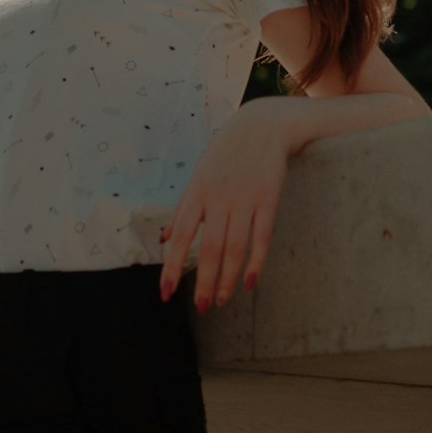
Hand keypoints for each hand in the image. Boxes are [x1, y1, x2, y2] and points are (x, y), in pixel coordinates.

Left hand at [159, 97, 291, 313]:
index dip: (171, 267)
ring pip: (234, 248)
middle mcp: (219, 198)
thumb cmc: (226, 152)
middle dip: (203, 282)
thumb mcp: (199, 174)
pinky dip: (256, 262)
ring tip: (220, 301)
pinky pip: (261, 237)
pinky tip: (250, 283)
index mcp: (198, 192)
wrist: (263, 125)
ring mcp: (245, 199)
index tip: (165, 294)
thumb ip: (182, 209)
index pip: (181, 236)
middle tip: (201, 308)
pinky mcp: (268, 199)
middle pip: (209, 249)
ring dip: (227, 279)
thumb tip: (162, 240)